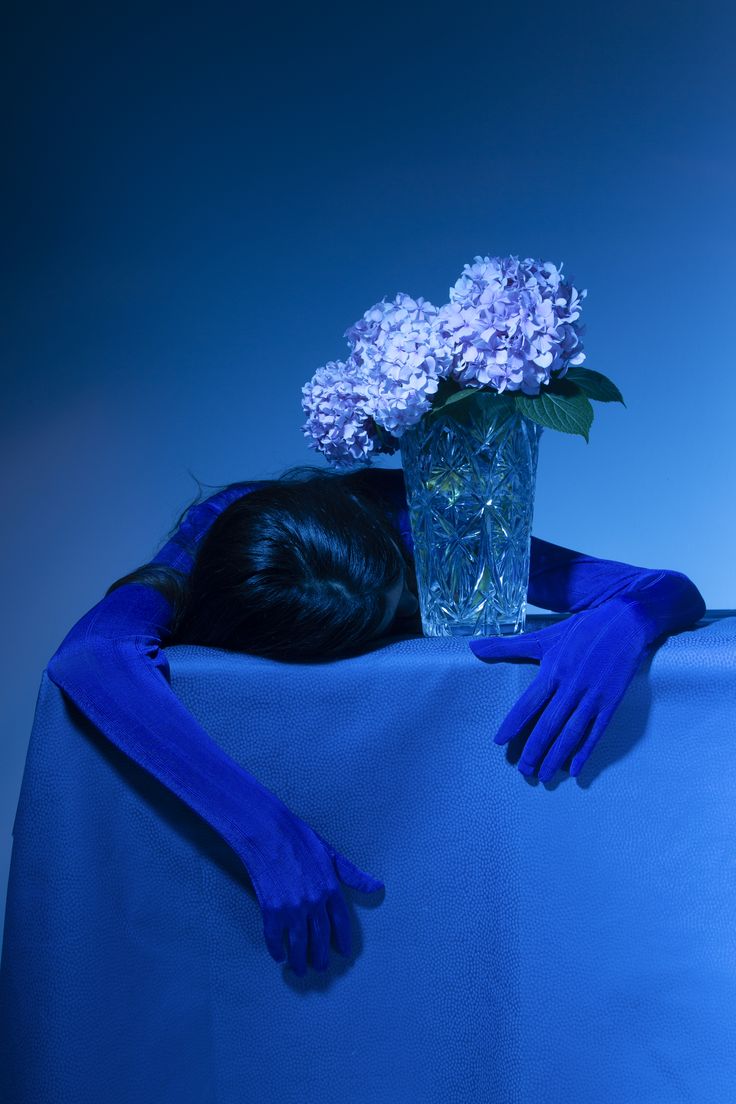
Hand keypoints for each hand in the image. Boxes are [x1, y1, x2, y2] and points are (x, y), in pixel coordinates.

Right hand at [231, 790, 383, 975]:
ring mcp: (292, 907)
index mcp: (330, 888)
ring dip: (301, 960)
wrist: (268, 832)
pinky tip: (280, 957)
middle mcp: (314, 902)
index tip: (343, 954)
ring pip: (299, 943)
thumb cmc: (299, 839)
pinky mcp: (272, 910)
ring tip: (301, 970)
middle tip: (321, 967)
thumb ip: (352, 874)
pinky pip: (275, 937)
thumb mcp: (331, 854)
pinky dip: (277, 950)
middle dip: (321, 956)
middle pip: (320, 938)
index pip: (340, 922)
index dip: (342, 940)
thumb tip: (377, 886)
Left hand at [468, 598, 653, 780]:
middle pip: (548, 725)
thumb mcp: (544, 636)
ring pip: (570, 733)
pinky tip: (575, 769)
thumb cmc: (581, 629)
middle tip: (523, 770)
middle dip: (534, 750)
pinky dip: (585, 752)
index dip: (513, 724)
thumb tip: (473, 647)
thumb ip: (508, 646)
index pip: (528, 704)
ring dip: (555, 756)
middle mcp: (571, 687)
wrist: (625, 622)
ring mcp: (592, 697)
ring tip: (544, 775)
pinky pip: (595, 732)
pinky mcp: (610, 703)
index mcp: (553, 671)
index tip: (500, 742)